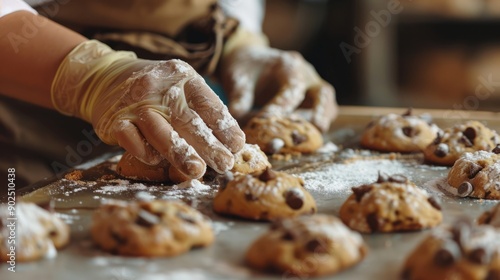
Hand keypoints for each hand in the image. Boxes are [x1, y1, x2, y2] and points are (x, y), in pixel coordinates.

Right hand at [52, 40, 244, 178]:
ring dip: (181, 154)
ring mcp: (135, 103)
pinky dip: (146, 153)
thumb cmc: (156, 91)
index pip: (209, 105)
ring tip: (198, 170)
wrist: (105, 77)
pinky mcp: (114, 120)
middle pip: (189, 121)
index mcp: (183, 77)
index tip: (237, 147)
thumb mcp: (181, 88)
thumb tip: (231, 145)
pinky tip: (158, 161)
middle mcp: (160, 87)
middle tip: (224, 164)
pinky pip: (132, 141)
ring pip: (162, 132)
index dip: (225, 128)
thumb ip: (201, 111)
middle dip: (210, 146)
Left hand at [220, 35, 337, 131]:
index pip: (292, 89)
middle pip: (323, 92)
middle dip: (320, 113)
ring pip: (328, 104)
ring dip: (321, 121)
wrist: (248, 59)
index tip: (267, 123)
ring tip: (309, 138)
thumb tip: (239, 125)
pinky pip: (323, 111)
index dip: (282, 108)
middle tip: (314, 129)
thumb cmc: (244, 68)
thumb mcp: (236, 79)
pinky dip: (317, 124)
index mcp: (288, 64)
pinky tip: (304, 138)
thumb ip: (239, 100)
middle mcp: (305, 73)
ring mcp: (312, 85)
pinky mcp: (312, 98)